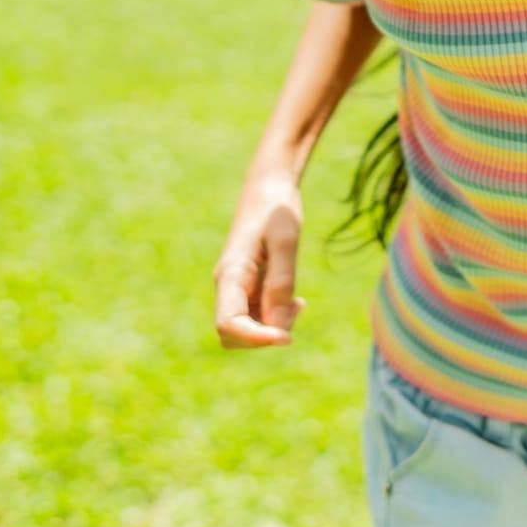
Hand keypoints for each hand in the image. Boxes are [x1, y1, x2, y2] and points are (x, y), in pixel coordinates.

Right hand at [213, 175, 307, 347]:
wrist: (269, 188)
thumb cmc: (277, 209)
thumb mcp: (286, 241)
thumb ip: (281, 282)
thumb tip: (278, 326)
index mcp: (230, 274)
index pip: (228, 325)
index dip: (256, 339)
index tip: (287, 337)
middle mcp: (227, 286)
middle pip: (233, 335)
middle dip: (264, 336)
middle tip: (296, 310)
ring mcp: (236, 288)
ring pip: (246, 328)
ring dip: (272, 326)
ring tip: (298, 304)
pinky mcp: (248, 286)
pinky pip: (257, 315)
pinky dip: (276, 316)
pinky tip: (295, 301)